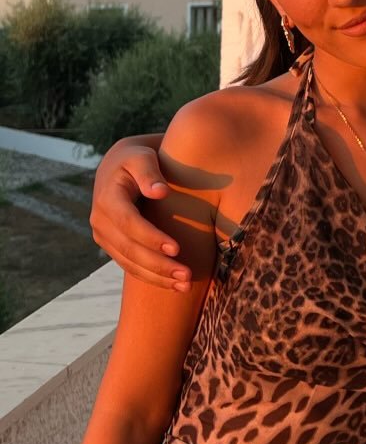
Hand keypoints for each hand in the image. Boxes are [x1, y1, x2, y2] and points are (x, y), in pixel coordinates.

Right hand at [90, 135, 189, 290]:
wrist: (121, 167)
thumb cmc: (138, 159)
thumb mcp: (142, 158)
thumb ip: (149, 172)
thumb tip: (159, 192)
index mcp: (108, 198)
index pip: (129, 222)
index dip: (151, 237)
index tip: (176, 248)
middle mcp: (101, 221)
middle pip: (129, 249)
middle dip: (158, 265)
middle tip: (187, 275)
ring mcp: (105, 236)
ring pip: (129, 263)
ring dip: (157, 277)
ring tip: (185, 285)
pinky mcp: (113, 246)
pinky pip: (131, 266)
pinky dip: (152, 277)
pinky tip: (175, 285)